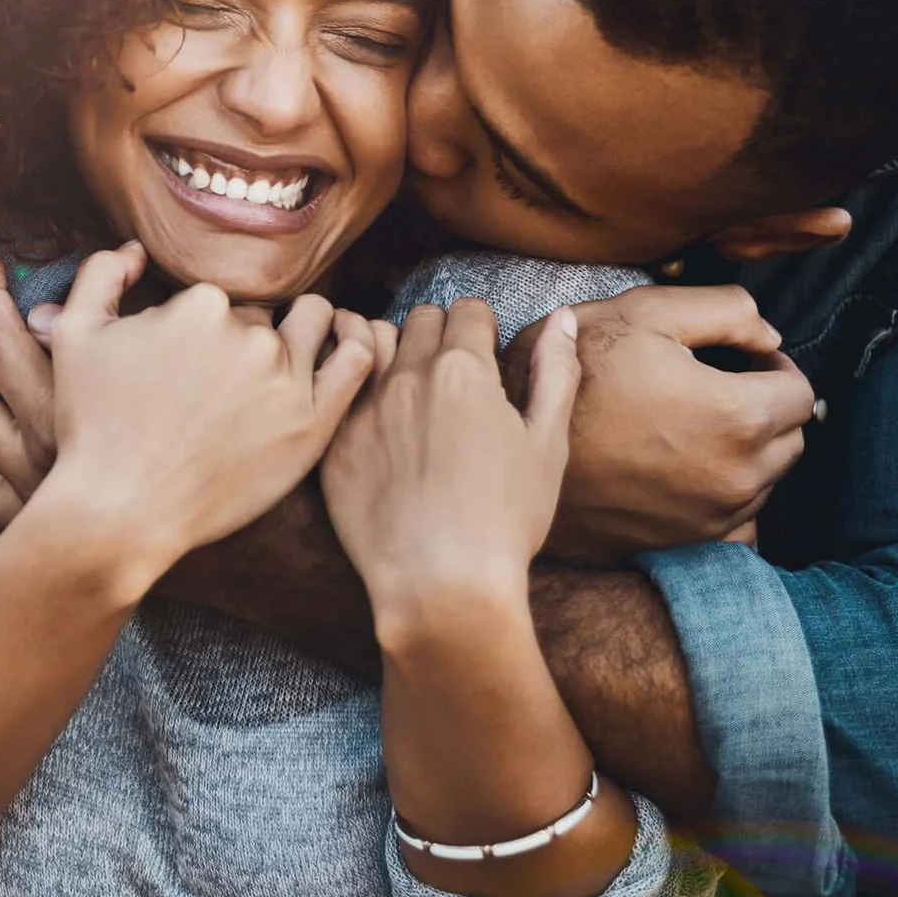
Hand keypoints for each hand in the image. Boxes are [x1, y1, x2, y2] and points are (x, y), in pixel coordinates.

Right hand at [36, 243, 377, 597]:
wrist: (120, 512)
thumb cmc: (92, 428)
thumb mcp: (73, 336)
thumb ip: (102, 274)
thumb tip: (135, 251)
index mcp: (199, 304)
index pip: (218, 299)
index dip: (200, 331)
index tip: (185, 368)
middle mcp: (248, 334)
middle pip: (263, 315)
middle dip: (244, 339)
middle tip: (219, 387)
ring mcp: (285, 378)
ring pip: (314, 324)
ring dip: (301, 334)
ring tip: (276, 370)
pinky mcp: (313, 422)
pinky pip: (358, 359)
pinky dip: (356, 342)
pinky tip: (341, 351)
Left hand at [321, 299, 580, 624]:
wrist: (441, 585)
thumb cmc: (506, 520)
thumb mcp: (548, 445)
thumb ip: (556, 373)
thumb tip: (564, 318)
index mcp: (465, 370)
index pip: (468, 310)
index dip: (482, 328)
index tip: (486, 354)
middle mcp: (407, 378)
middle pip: (420, 320)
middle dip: (440, 335)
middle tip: (453, 376)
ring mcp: (363, 409)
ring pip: (371, 344)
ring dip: (391, 352)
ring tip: (410, 389)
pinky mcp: (334, 444)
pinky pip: (339, 393)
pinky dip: (358, 395)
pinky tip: (378, 427)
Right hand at [503, 286, 813, 563]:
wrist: (514, 450)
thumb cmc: (576, 378)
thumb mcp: (641, 313)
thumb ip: (725, 311)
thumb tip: (769, 336)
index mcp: (739, 415)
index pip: (800, 391)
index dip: (772, 367)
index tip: (741, 360)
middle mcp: (739, 476)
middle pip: (790, 439)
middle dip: (764, 410)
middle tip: (713, 391)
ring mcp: (714, 519)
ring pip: (765, 481)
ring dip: (745, 454)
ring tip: (688, 429)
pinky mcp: (687, 546)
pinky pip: (736, 526)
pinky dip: (724, 501)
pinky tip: (685, 477)